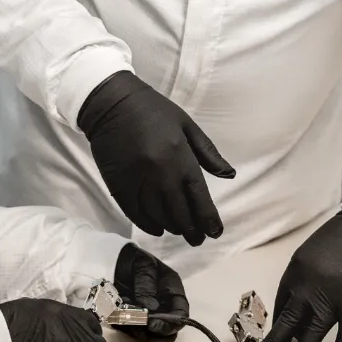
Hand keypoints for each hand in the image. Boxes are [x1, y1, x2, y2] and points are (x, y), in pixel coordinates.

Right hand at [78, 72, 234, 245]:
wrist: (112, 103)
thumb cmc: (153, 111)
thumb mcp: (187, 125)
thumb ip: (209, 154)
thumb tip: (230, 175)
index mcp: (181, 157)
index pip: (199, 199)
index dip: (209, 220)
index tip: (215, 232)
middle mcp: (160, 173)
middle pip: (180, 214)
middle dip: (192, 230)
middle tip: (197, 238)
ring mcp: (138, 181)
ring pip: (158, 217)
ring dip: (172, 227)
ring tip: (179, 230)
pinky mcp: (118, 185)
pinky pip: (135, 214)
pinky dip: (148, 225)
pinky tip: (157, 228)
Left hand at [114, 243, 189, 341]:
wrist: (116, 258)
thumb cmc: (135, 258)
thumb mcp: (143, 265)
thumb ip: (146, 285)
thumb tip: (149, 309)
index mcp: (172, 291)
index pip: (181, 314)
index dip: (171, 324)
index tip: (154, 325)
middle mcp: (164, 306)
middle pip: (167, 330)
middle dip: (155, 333)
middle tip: (138, 326)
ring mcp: (149, 314)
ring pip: (151, 335)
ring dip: (139, 333)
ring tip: (125, 320)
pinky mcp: (133, 318)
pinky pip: (133, 331)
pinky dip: (127, 329)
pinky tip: (118, 317)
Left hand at [252, 212, 341, 341]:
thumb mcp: (315, 253)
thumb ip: (306, 279)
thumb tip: (302, 308)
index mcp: (295, 270)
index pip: (281, 302)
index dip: (279, 322)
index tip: (278, 336)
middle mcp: (308, 287)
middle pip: (285, 322)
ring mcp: (332, 299)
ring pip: (309, 335)